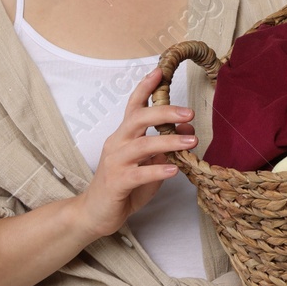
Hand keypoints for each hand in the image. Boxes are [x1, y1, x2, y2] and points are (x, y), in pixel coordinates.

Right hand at [71, 65, 197, 240]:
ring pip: (142, 145)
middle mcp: (117, 143)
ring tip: (191, 142)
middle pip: (138, 119)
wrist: (95, 213)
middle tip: (188, 113)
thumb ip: (164, 150)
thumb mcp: (148, 166)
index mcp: (123, 136)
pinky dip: (158, 170)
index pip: (133, 106)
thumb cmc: (123, 188)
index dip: (145, 88)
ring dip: (168, 142)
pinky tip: (174, 170)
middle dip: (164, 112)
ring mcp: (115, 162)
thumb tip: (187, 133)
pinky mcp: (116, 182)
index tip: (160, 71)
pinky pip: (139, 173)